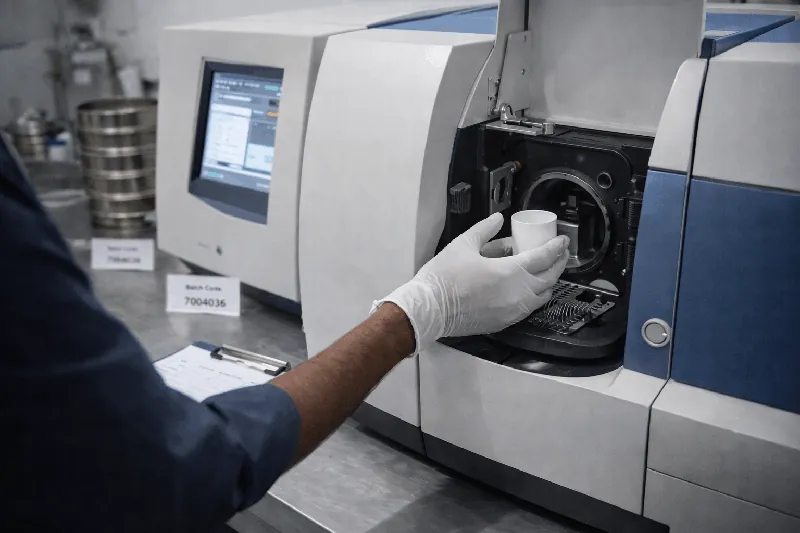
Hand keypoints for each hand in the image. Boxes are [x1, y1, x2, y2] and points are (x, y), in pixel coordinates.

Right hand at [373, 213, 569, 353]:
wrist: (429, 309)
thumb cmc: (443, 279)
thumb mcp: (463, 244)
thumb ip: (484, 230)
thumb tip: (498, 219)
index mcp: (509, 271)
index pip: (544, 257)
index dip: (557, 247)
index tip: (563, 241)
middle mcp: (517, 293)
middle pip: (550, 278)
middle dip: (558, 264)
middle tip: (559, 254)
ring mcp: (512, 310)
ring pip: (542, 296)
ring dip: (548, 282)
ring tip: (545, 271)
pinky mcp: (504, 322)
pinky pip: (529, 309)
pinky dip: (534, 297)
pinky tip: (528, 289)